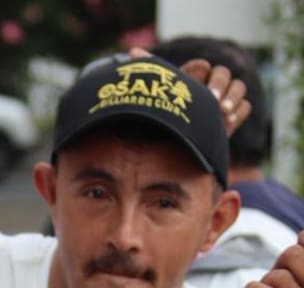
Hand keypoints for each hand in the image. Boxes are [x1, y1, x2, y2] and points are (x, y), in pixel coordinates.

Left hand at [127, 48, 249, 134]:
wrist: (166, 147)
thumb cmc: (157, 115)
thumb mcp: (152, 94)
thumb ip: (146, 71)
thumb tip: (132, 51)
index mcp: (190, 77)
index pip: (203, 67)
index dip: (203, 72)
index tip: (199, 76)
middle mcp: (208, 86)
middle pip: (224, 75)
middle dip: (221, 85)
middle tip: (214, 102)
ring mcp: (222, 101)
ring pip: (238, 88)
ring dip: (233, 97)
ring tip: (223, 112)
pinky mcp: (231, 117)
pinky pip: (244, 107)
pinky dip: (239, 111)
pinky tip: (229, 121)